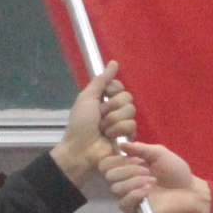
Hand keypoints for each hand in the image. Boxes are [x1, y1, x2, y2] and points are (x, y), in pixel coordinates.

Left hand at [51, 62, 134, 182]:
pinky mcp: (128, 136)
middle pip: (127, 98)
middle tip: (99, 117)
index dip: (112, 91)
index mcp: (104, 98)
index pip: (119, 86)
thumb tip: (114, 62)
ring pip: (130, 111)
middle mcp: (114, 108)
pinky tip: (111, 137)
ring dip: (113, 120)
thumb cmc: (80, 124)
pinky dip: (120, 130)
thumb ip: (101, 80)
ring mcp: (121, 122)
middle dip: (111, 108)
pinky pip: (132, 125)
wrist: (80, 150)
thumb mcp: (87, 98)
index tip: (102, 98)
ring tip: (103, 130)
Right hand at [103, 141, 212, 212]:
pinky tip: (148, 191)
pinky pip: (123, 203)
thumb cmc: (175, 171)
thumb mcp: (159, 154)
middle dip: (128, 170)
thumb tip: (121, 144)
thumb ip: (140, 148)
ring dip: (134, 182)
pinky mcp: (134, 210)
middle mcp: (125, 181)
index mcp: (128, 166)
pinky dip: (135, 194)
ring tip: (152, 181)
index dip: (116, 159)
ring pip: (115, 188)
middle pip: (109, 175)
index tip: (133, 158)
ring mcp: (128, 196)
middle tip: (146, 170)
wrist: (189, 191)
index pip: (106, 163)